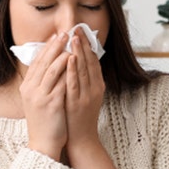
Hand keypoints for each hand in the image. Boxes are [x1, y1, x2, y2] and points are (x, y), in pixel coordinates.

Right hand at [21, 33, 69, 159]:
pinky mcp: (51, 103)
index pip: (36, 62)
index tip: (55, 36)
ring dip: (61, 53)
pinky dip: (66, 70)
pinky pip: (60, 82)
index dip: (46, 47)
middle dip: (54, 46)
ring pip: (50, 69)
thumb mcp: (38, 99)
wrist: (43, 143)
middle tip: (64, 32)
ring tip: (70, 42)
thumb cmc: (45, 121)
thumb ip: (42, 84)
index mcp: (27, 87)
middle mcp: (31, 89)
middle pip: (42, 62)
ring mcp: (40, 96)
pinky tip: (74, 60)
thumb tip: (52, 66)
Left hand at [64, 31, 105, 157]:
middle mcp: (95, 88)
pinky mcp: (78, 103)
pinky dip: (73, 70)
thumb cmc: (79, 117)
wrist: (81, 139)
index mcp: (98, 85)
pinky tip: (69, 59)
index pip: (94, 61)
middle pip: (90, 62)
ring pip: (83, 70)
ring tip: (74, 38)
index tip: (82, 31)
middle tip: (78, 28)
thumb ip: (83, 79)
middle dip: (84, 44)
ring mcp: (87, 96)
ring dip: (79, 52)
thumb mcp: (85, 95)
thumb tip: (77, 62)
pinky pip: (75, 83)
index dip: (88, 45)